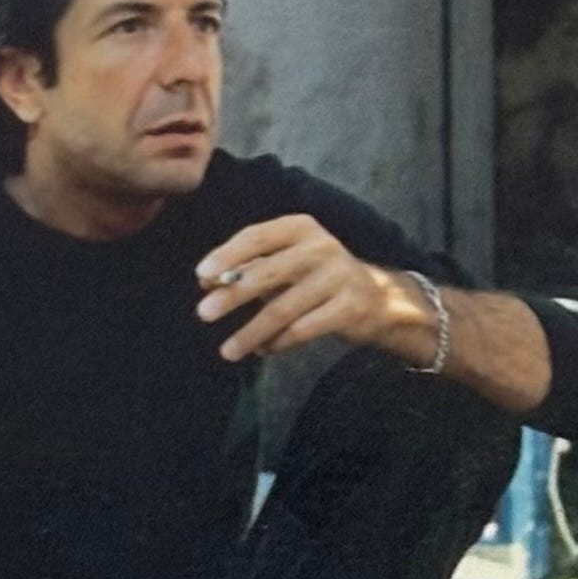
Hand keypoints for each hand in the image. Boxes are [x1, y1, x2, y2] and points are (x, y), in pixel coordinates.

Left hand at [192, 213, 437, 368]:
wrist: (376, 297)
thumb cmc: (316, 276)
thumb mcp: (287, 260)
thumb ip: (250, 267)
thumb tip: (206, 281)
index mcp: (300, 227)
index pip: (256, 236)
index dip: (227, 256)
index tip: (201, 276)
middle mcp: (320, 247)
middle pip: (267, 273)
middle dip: (232, 295)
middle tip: (203, 314)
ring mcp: (337, 277)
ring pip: (283, 308)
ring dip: (251, 331)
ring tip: (228, 350)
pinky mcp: (349, 308)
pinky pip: (303, 330)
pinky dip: (279, 343)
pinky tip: (263, 351)